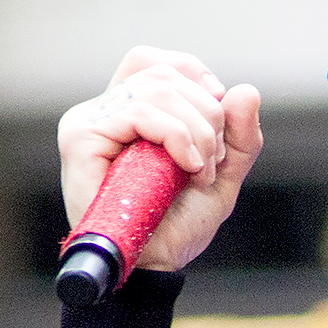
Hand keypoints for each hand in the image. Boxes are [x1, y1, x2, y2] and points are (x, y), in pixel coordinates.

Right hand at [56, 47, 263, 270]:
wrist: (156, 265)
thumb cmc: (178, 225)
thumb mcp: (222, 175)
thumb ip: (239, 136)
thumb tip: (246, 90)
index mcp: (130, 113)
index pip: (156, 62)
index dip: (194, 76)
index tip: (219, 117)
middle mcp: (105, 112)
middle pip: (163, 73)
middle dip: (206, 114)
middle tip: (213, 161)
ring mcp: (89, 122)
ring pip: (156, 90)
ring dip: (197, 130)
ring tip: (202, 172)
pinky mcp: (80, 138)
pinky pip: (138, 112)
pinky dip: (177, 136)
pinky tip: (189, 168)